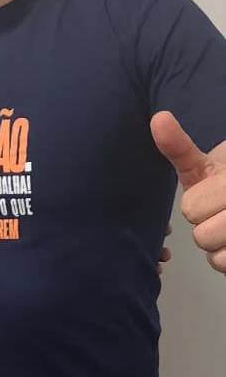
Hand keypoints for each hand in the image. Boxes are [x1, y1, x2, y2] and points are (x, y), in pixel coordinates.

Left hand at [151, 111, 225, 272]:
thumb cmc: (221, 185)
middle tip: (219, 214)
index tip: (211, 194)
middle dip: (206, 226)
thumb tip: (158, 119)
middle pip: (203, 236)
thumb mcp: (201, 165)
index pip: (192, 209)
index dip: (196, 204)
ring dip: (217, 246)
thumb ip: (179, 147)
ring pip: (217, 257)